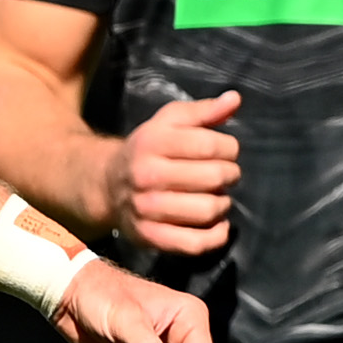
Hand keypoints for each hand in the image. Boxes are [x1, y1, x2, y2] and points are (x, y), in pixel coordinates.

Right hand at [103, 90, 239, 255]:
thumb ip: (203, 111)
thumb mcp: (169, 122)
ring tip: (217, 197)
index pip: (210, 145)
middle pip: (214, 178)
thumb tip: (235, 99)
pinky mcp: (149, 236)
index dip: (230, 149)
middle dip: (229, 175)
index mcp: (153, 141)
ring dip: (223, 204)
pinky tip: (218, 224)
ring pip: (208, 210)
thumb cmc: (148, 150)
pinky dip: (216, 236)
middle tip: (224, 175)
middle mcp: (147, 175)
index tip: (227, 151)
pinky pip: (195, 243)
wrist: (108, 185)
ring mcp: (146, 209)